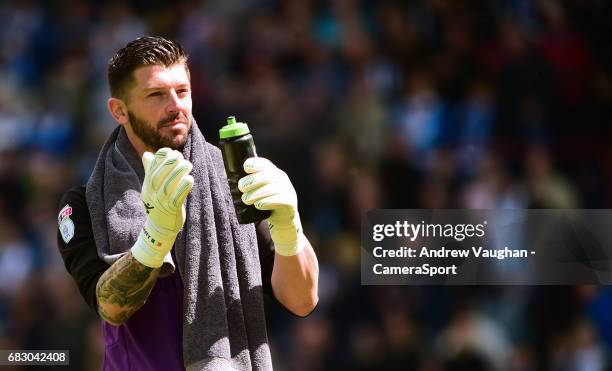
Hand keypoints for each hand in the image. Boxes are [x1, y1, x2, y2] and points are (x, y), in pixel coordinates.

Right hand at [131, 148, 193, 267]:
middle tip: (181, 156)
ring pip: (168, 185)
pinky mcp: (171, 210)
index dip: (160, 158)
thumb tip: (148, 154)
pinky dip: (184, 187)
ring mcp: (160, 203)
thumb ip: (150, 171)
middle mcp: (151, 194)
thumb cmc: (158, 204)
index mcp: (147, 186)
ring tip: (188, 165)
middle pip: (159, 176)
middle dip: (170, 163)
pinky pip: (177, 197)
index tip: (170, 151)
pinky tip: (190, 179)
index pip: (151, 169)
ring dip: (179, 173)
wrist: (159, 228)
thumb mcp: (151, 188)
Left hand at [239, 157, 304, 255]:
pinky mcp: (289, 203)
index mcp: (273, 172)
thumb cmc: (266, 201)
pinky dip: (266, 202)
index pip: (265, 163)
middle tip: (241, 189)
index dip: (255, 164)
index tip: (245, 168)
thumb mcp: (258, 189)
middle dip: (251, 181)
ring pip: (271, 188)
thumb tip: (225, 173)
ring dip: (255, 194)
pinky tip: (258, 205)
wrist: (282, 219)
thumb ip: (246, 181)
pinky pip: (278, 200)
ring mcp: (287, 190)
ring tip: (246, 200)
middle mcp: (282, 179)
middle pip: (266, 175)